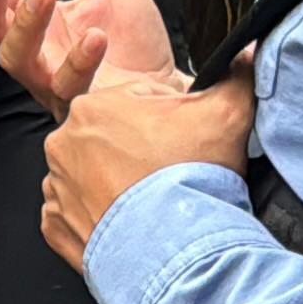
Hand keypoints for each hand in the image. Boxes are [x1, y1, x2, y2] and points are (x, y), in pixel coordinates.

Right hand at [0, 0, 179, 119]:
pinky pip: (70, 84)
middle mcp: (32, 50)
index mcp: (32, 20)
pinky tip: (94, 36)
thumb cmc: (132, 43)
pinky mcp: (80, 103)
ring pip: (16, 56)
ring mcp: (51, 79)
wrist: (167, 90)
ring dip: (25, 22)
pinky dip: (78, 60)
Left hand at [40, 62, 256, 272]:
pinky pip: (77, 219)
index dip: (171, 123)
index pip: (138, 105)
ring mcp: (55, 188)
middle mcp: (62, 144)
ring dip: (117, 188)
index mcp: (93, 106)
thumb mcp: (226, 114)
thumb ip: (235, 78)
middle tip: (171, 175)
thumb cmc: (190, 177)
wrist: (173, 249)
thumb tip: (247, 54)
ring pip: (90, 179)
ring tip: (152, 205)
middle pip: (111, 142)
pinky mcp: (56, 228)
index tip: (185, 145)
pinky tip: (130, 228)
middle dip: (140, 155)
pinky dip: (101, 224)